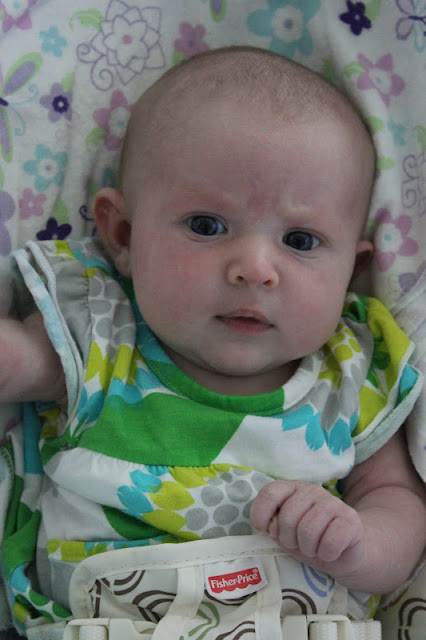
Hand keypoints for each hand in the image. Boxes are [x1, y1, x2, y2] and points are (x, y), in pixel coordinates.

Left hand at [250, 480, 364, 578]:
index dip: (261, 514)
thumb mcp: (284, 533)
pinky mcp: (351, 519)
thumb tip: (270, 527)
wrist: (344, 552)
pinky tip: (329, 552)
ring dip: (308, 549)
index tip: (264, 531)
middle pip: (288, 517)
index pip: (270, 493)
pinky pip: (330, 542)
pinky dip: (326, 554)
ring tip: (314, 549)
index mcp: (292, 489)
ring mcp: (333, 502)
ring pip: (308, 531)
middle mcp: (312, 491)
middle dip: (289, 540)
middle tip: (298, 544)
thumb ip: (273, 525)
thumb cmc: (308, 541)